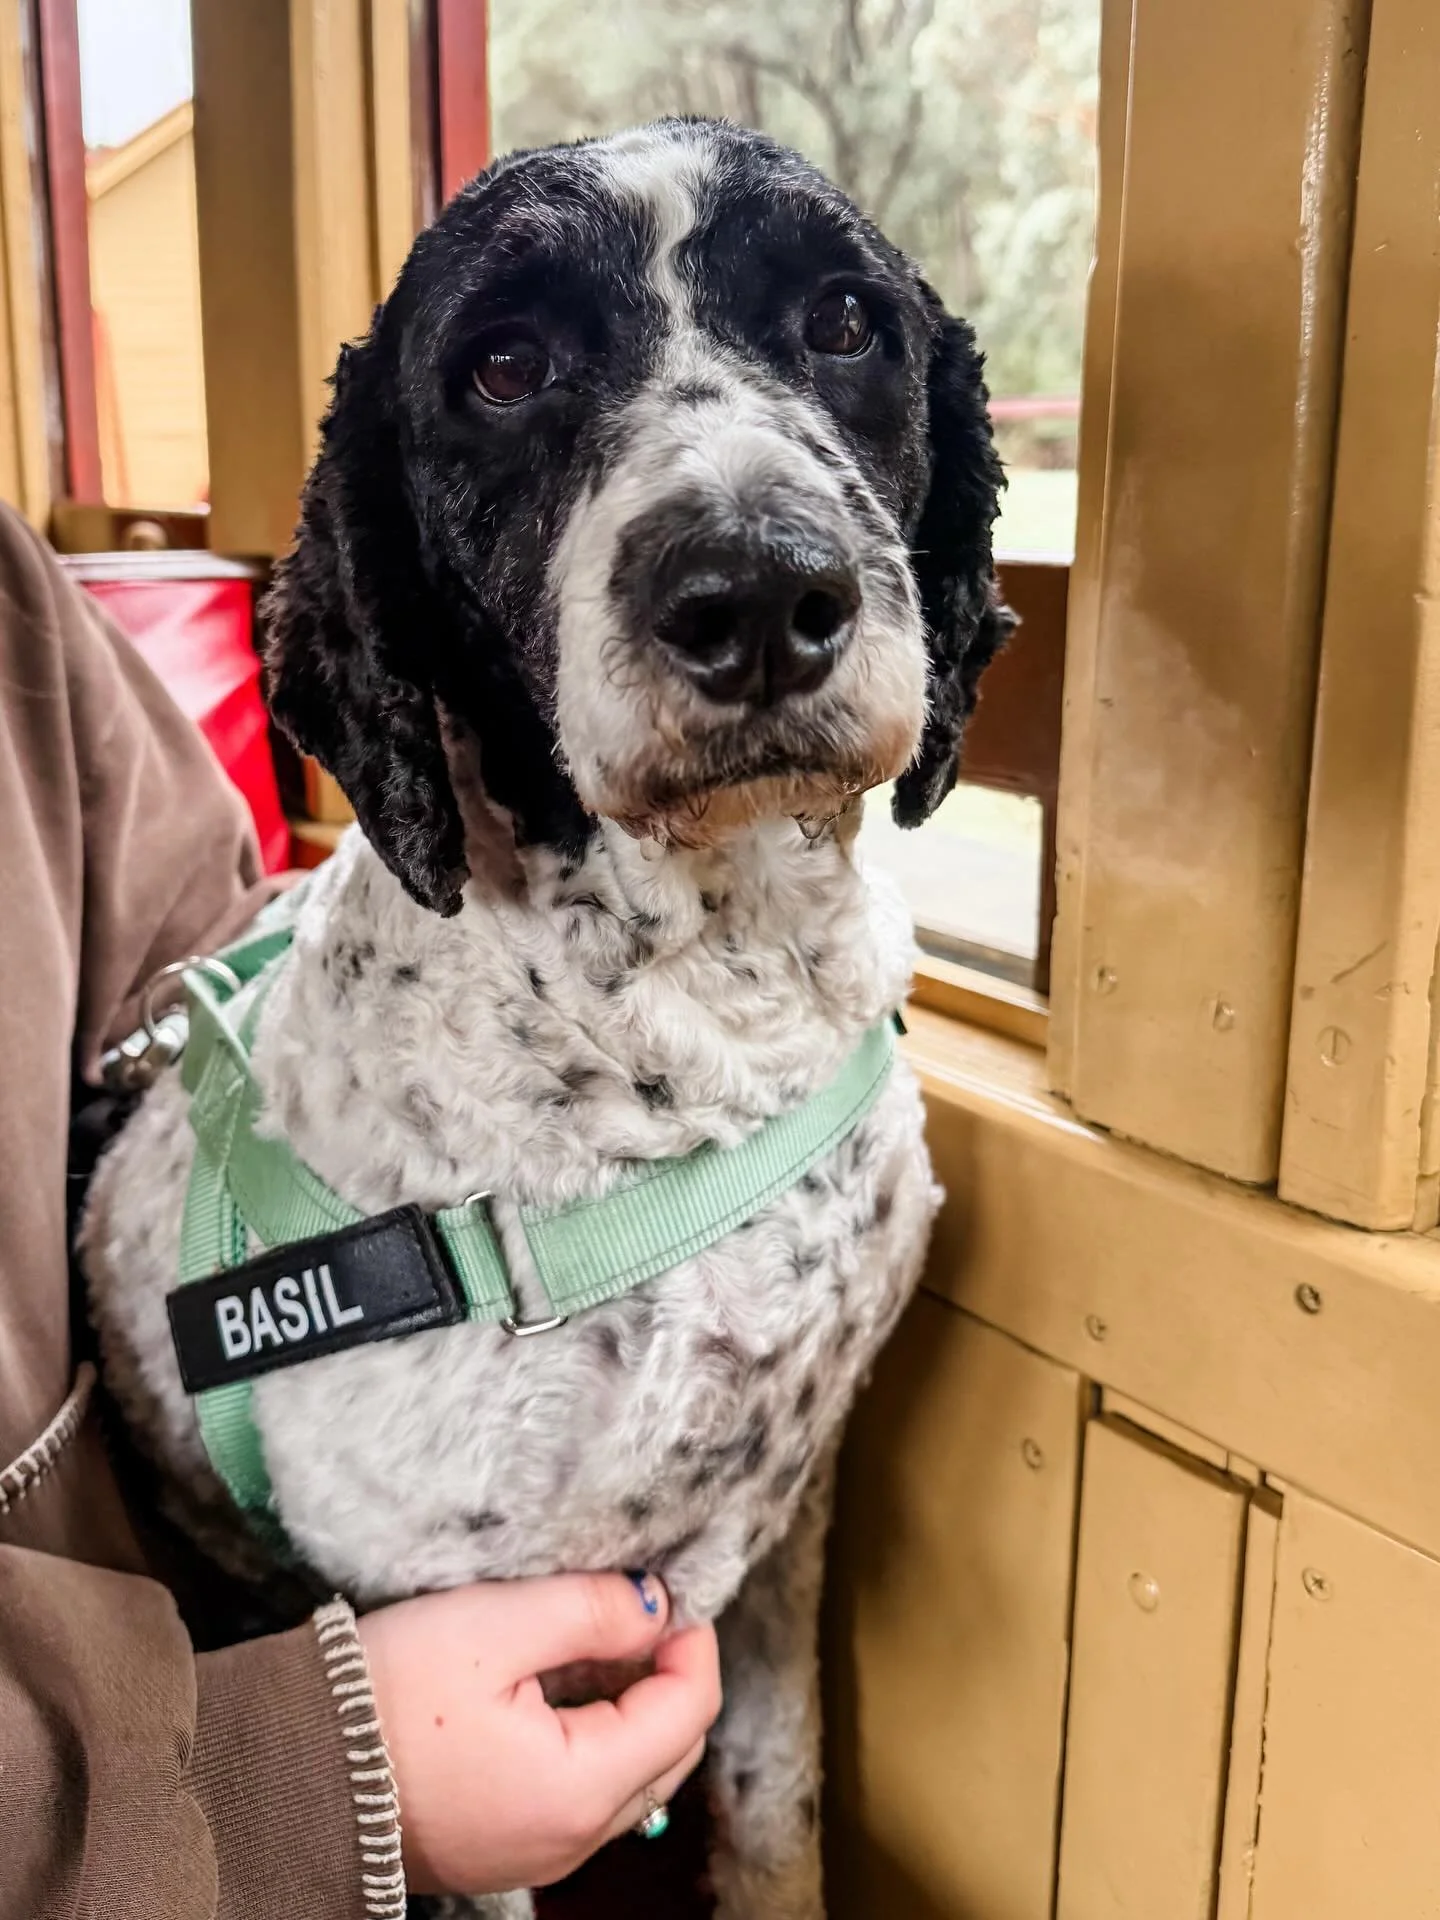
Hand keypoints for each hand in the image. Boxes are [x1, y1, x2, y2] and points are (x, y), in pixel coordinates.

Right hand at [357, 1572, 721, 1894]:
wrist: (289, 1769)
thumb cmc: (388, 1694)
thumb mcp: (494, 1625)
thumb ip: (589, 1610)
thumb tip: (658, 1605)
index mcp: (581, 1786)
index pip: (688, 1710)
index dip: (692, 1640)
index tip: (670, 1589)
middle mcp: (572, 1838)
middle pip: (671, 1751)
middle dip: (671, 1676)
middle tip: (639, 1608)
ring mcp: (538, 1852)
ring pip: (632, 1777)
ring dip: (635, 1709)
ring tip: (596, 1639)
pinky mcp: (505, 1848)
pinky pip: (582, 1794)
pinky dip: (593, 1739)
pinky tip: (557, 1686)